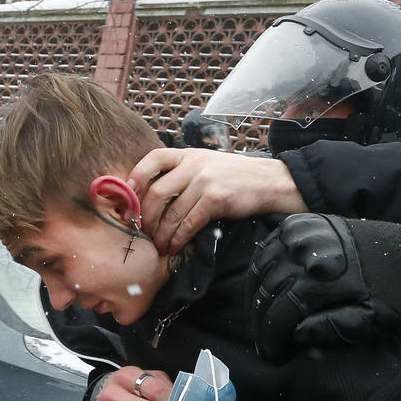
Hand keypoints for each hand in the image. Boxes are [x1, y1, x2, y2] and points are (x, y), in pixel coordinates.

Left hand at [127, 148, 307, 255]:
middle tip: (143, 231)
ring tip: (160, 246)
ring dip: (162, 233)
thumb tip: (154, 194)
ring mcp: (205, 181)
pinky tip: (176, 246)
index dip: (135, 178)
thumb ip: (184, 171)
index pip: (152, 159)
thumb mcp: (208, 164)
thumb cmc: (236, 177)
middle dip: (146, 216)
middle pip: (157, 191)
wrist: (269, 182)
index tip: (130, 199)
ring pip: (172, 212)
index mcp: (188, 154)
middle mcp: (194, 165)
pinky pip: (189, 222)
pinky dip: (179, 238)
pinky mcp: (216, 199)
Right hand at [247, 214, 400, 361]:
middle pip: (265, 295)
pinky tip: (267, 292)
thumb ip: (334, 330)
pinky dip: (261, 272)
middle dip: (260, 326)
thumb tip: (295, 335)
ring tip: (262, 322)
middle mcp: (304, 253)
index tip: (273, 357)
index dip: (271, 341)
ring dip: (255, 299)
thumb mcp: (372, 320)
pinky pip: (267, 250)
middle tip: (265, 345)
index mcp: (321, 279)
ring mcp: (299, 234)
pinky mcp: (299, 223)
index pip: (278, 316)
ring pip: (259, 272)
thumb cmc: (389, 291)